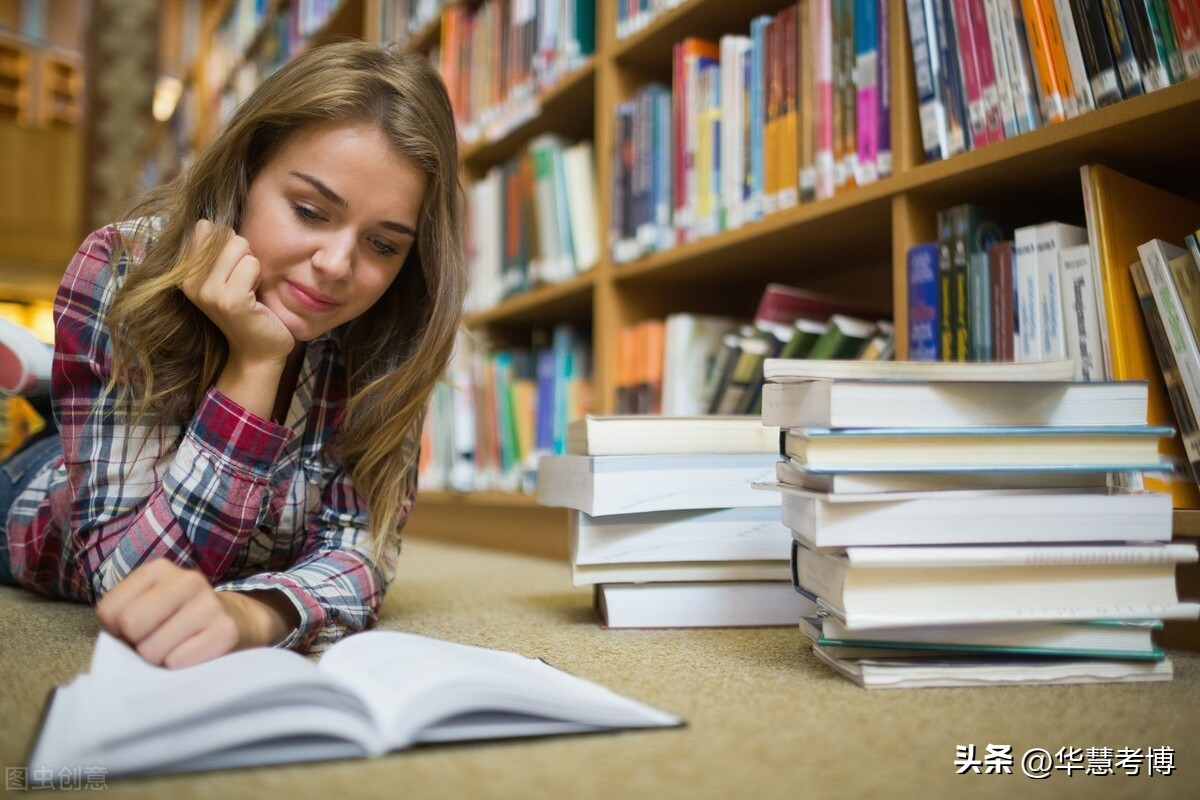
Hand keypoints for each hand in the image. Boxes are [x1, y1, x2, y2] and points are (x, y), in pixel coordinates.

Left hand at [95, 560, 297, 668]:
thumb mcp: (147, 604)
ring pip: (152, 650)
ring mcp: (210, 604)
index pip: (109, 610)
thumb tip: (116, 643)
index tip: (139, 628)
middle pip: (130, 625)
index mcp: (159, 569)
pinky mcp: (225, 631)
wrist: (237, 620)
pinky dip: (180, 666)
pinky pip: (178, 662)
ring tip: (177, 646)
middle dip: (137, 643)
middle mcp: (187, 579)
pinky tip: (194, 653)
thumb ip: (120, 616)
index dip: (117, 630)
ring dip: (159, 658)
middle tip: (156, 640)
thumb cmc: (178, 619)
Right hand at [181, 219, 294, 367]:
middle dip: (242, 254)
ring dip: (251, 266)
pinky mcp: (230, 300)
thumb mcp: (223, 273)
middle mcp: (188, 282)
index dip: (227, 244)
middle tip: (242, 282)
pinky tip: (254, 298)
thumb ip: (213, 248)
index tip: (228, 271)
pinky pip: (252, 264)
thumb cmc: (247, 306)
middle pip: (225, 234)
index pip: (205, 227)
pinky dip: (259, 277)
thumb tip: (206, 221)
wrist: (258, 348)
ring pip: (239, 245)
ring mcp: (208, 292)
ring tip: (248, 289)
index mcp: (182, 272)